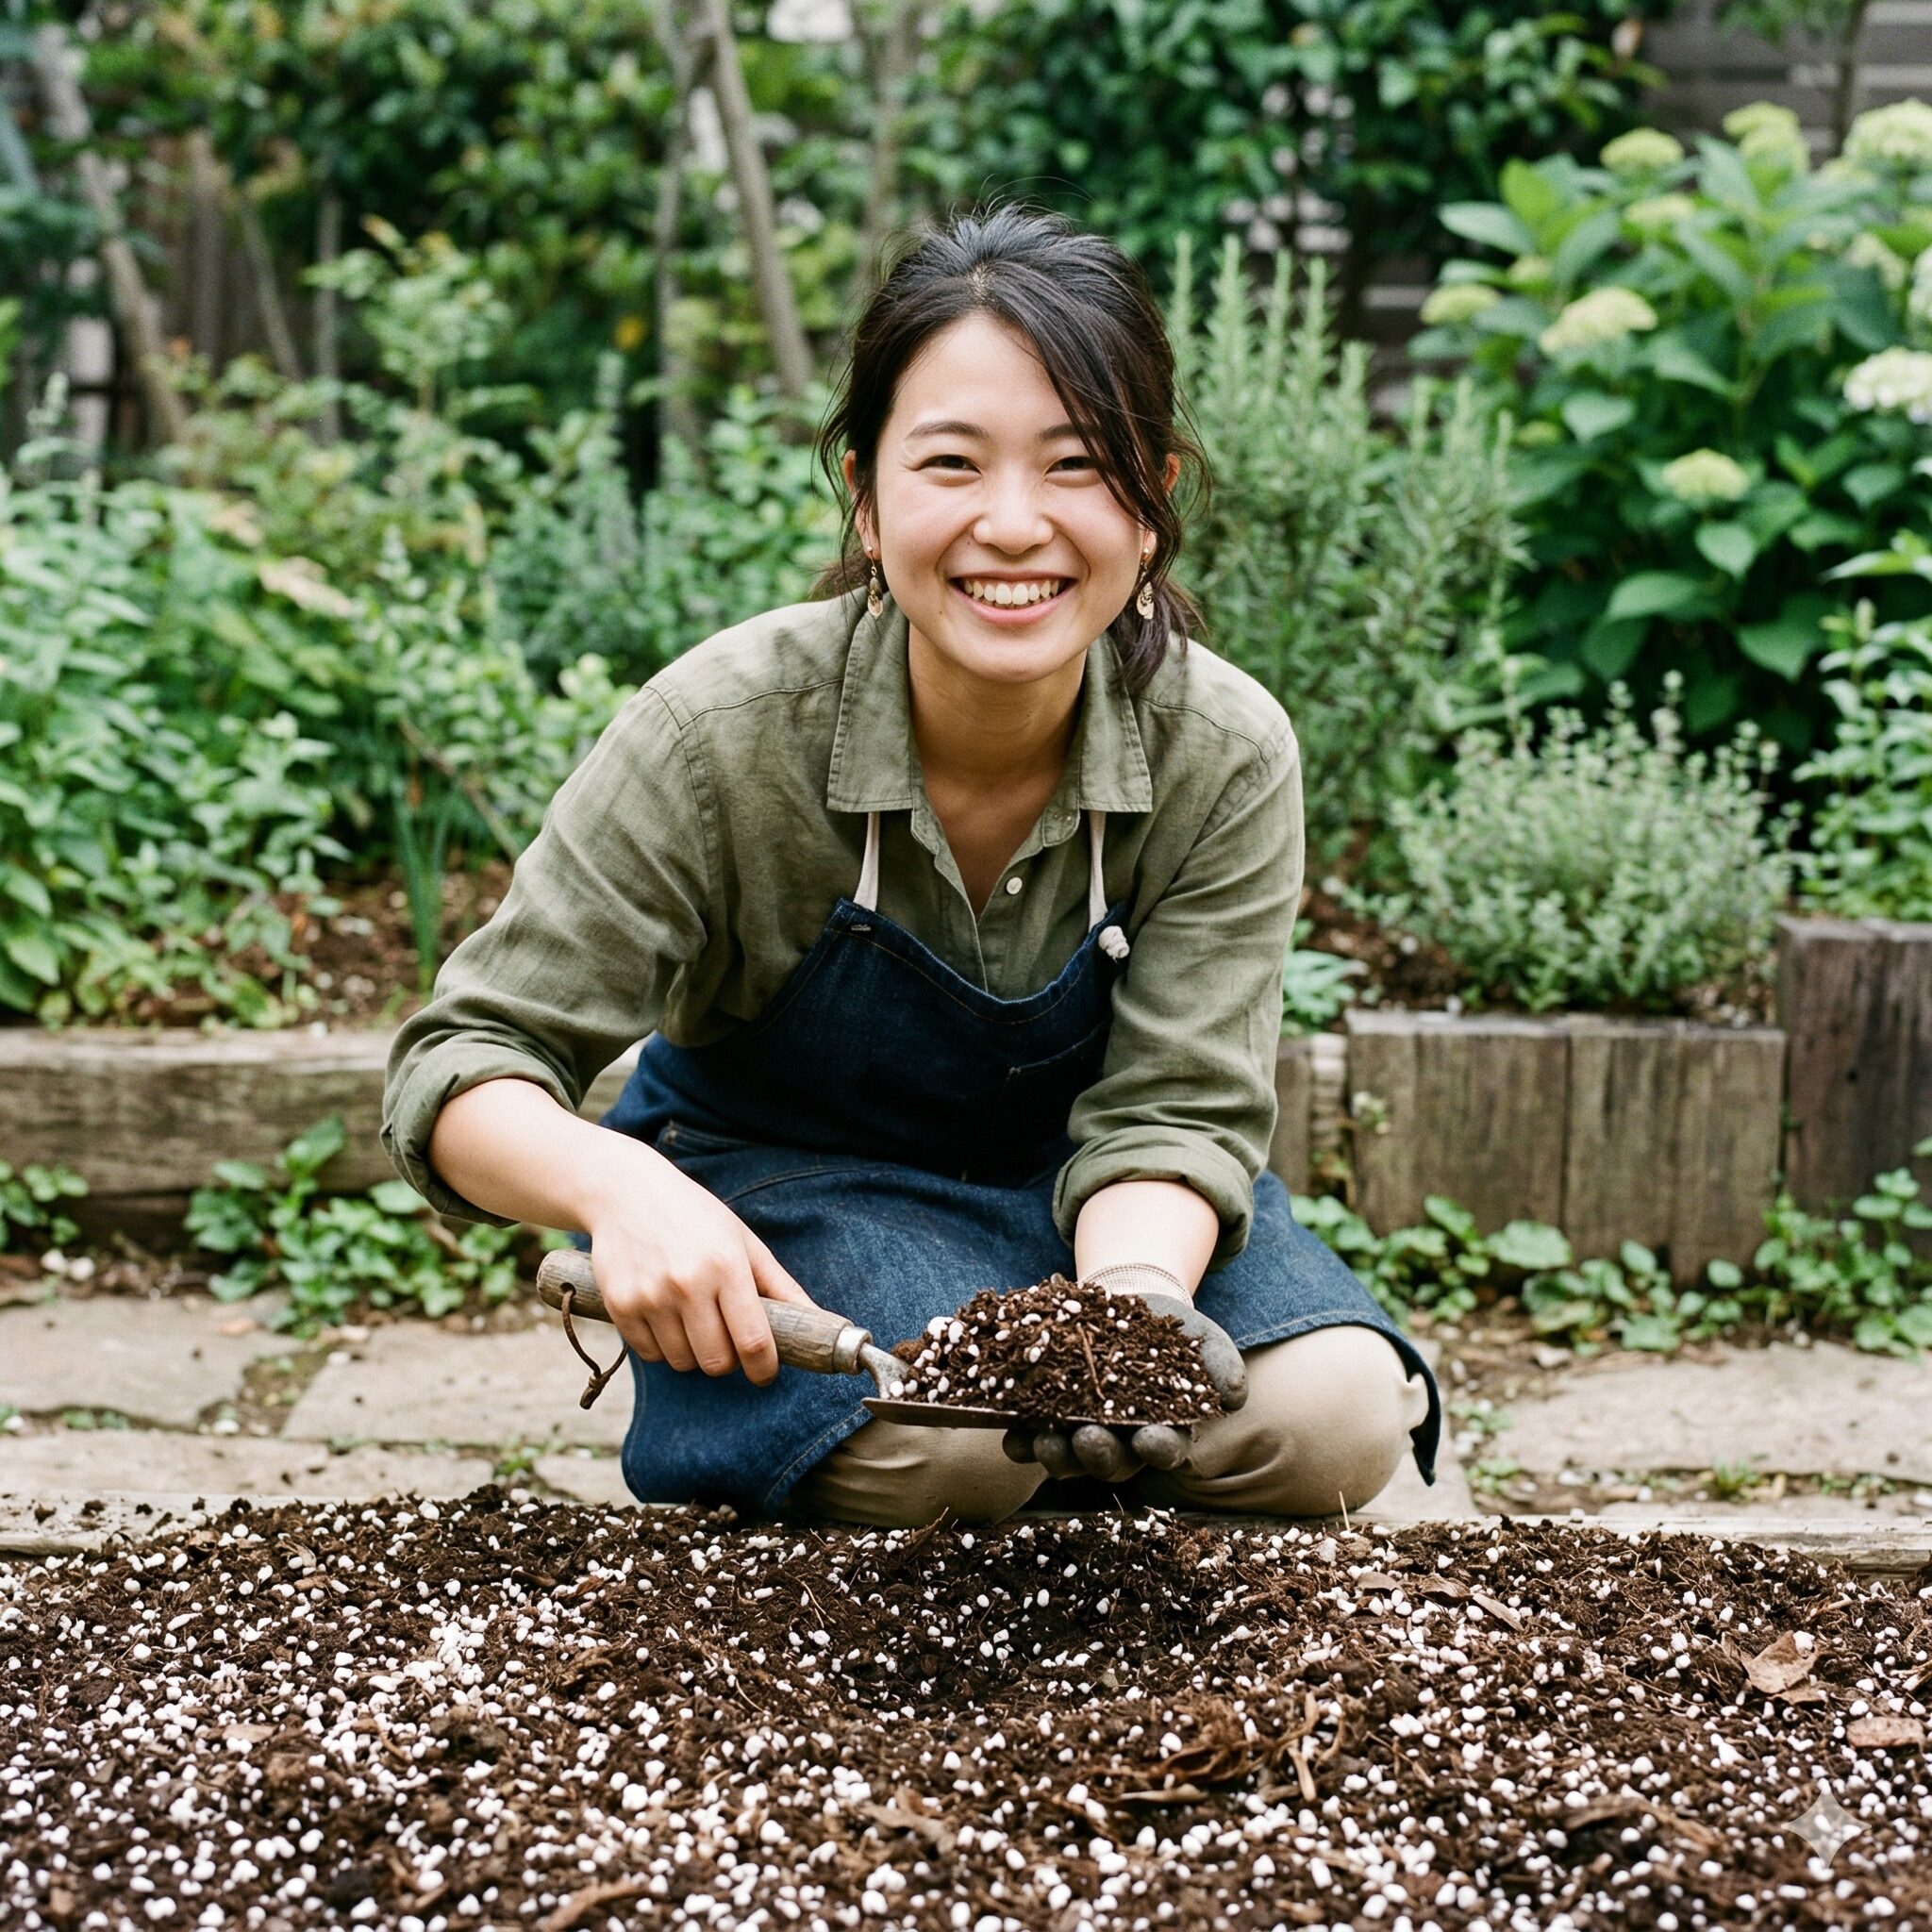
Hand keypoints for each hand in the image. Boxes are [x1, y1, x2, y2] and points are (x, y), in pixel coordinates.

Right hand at [582, 1145, 818, 1383]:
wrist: (626, 1192)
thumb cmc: (695, 1216)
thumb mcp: (744, 1241)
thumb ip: (780, 1286)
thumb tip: (819, 1320)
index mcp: (726, 1266)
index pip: (752, 1341)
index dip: (764, 1368)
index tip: (765, 1373)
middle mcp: (687, 1284)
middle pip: (717, 1361)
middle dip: (728, 1360)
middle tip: (726, 1339)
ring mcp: (650, 1296)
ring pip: (682, 1362)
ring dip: (694, 1353)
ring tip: (693, 1320)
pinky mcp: (619, 1306)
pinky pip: (649, 1354)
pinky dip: (662, 1346)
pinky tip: (665, 1316)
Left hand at [1000, 1267, 1246, 1480]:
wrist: (1125, 1306)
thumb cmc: (1172, 1332)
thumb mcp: (1201, 1339)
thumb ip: (1220, 1363)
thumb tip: (1234, 1396)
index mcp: (1162, 1432)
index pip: (1164, 1450)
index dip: (1158, 1449)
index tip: (1152, 1440)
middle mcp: (1119, 1442)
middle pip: (1109, 1462)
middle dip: (1098, 1455)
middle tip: (1089, 1439)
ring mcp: (1079, 1433)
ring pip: (1068, 1457)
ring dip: (1056, 1454)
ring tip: (1046, 1440)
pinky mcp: (1046, 1418)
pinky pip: (1030, 1438)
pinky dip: (1021, 1440)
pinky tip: (1013, 1435)